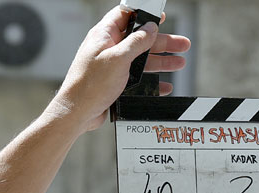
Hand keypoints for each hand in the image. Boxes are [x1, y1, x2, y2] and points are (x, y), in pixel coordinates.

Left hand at [48, 6, 190, 132]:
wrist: (77, 113)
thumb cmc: (89, 85)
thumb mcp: (117, 58)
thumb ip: (136, 42)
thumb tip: (150, 28)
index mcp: (105, 36)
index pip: (126, 15)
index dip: (144, 14)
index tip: (160, 16)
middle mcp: (109, 49)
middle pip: (140, 40)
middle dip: (162, 42)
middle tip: (182, 44)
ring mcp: (112, 67)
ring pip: (141, 61)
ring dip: (161, 61)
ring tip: (180, 63)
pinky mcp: (114, 84)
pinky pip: (137, 80)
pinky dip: (152, 83)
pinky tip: (164, 86)